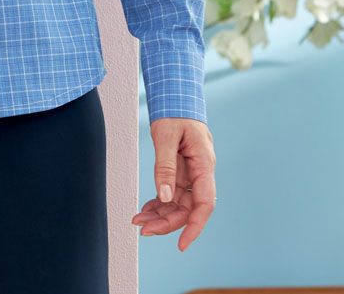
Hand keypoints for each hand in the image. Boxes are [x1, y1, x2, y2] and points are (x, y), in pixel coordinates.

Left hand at [131, 117, 215, 251]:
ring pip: (179, 203)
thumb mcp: (166, 135)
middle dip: (167, 222)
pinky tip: (145, 209)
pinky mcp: (181, 171)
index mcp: (204, 164)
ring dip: (160, 214)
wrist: (176, 97)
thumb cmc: (175, 112)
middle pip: (188, 207)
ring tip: (138, 220)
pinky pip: (172, 193)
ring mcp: (191, 173)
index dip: (194, 226)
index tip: (182, 245)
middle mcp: (200, 173)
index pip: (204, 204)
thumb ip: (165, 166)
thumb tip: (165, 196)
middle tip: (143, 230)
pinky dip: (159, 202)